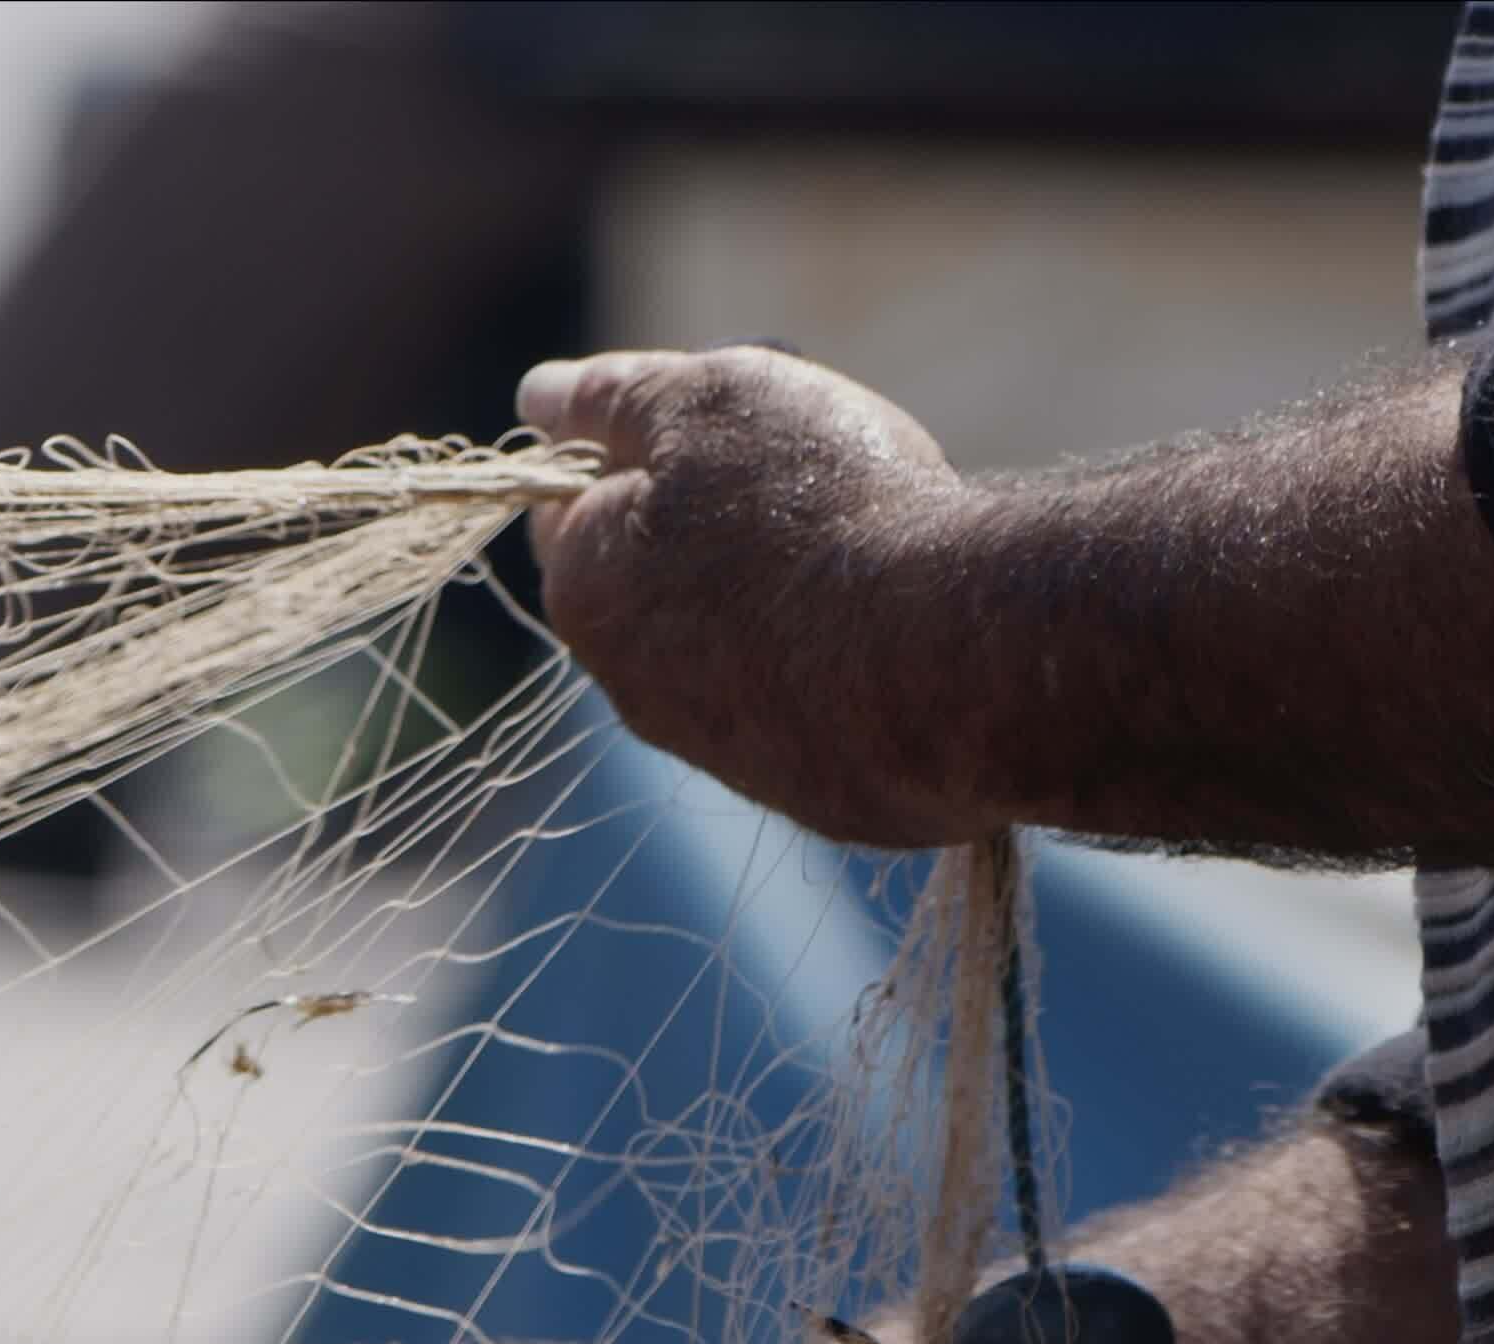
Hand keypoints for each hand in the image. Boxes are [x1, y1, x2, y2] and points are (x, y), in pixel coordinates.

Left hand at [518, 346, 978, 846]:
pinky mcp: (818, 796)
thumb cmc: (819, 507)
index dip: (633, 452)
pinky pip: (816, 715)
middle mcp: (633, 690)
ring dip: (777, 603)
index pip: (569, 510)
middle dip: (708, 530)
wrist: (954, 656)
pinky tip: (900, 630)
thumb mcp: (707, 402)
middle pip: (654, 586)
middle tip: (802, 476)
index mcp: (586, 590)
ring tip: (865, 553)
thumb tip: (539, 396)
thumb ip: (614, 398)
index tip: (708, 426)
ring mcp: (727, 753)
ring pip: (735, 654)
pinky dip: (842, 670)